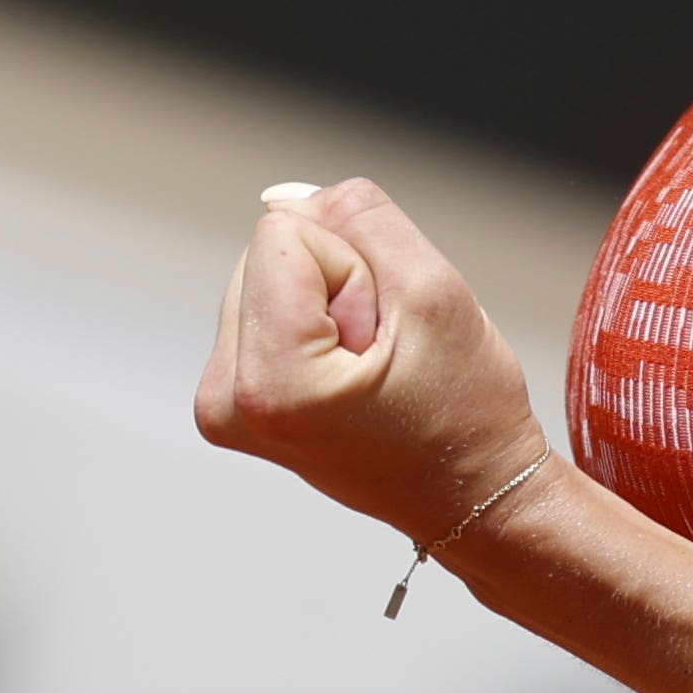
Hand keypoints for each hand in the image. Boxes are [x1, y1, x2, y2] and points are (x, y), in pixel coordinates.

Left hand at [194, 177, 549, 542]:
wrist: (469, 494)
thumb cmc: (465, 414)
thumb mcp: (434, 289)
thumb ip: (359, 216)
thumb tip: (287, 198)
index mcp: (268, 385)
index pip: (285, 232)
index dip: (354, 268)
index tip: (387, 335)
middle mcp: (225, 400)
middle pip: (267, 253)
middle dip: (337, 285)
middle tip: (384, 354)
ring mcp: (223, 406)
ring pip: (267, 276)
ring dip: (328, 306)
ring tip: (372, 369)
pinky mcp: (232, 401)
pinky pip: (267, 309)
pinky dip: (313, 327)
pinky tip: (351, 376)